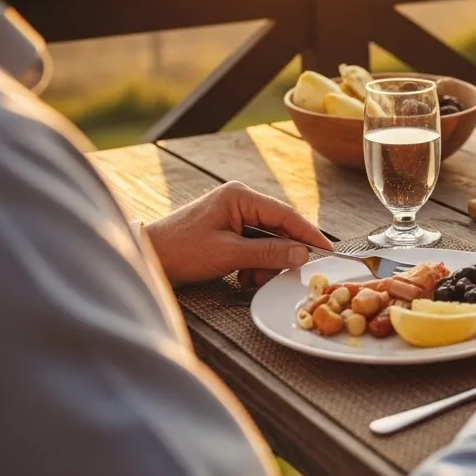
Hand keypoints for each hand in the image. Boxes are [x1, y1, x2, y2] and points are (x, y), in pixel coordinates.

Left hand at [145, 181, 331, 287]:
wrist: (147, 257)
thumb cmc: (181, 251)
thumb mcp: (229, 254)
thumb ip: (269, 252)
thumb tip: (302, 253)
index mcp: (240, 196)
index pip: (286, 215)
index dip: (309, 234)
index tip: (328, 251)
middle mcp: (238, 200)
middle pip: (278, 228)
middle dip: (281, 255)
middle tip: (284, 275)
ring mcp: (232, 215)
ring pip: (267, 241)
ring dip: (265, 264)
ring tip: (251, 279)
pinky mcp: (226, 230)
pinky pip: (253, 246)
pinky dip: (253, 265)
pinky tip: (241, 277)